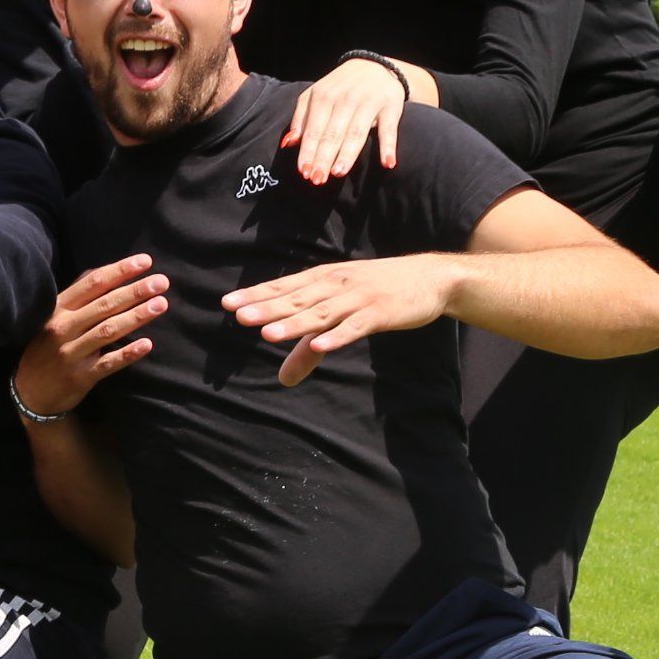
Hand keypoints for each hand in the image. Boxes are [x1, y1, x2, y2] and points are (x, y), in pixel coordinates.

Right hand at [16, 256, 166, 415]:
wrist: (30, 391)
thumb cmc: (47, 346)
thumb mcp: (54, 317)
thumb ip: (77, 295)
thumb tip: (105, 272)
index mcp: (59, 308)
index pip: (93, 284)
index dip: (120, 271)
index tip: (145, 262)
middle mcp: (63, 328)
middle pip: (104, 305)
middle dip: (134, 291)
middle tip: (161, 282)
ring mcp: (71, 353)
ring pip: (108, 330)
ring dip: (136, 316)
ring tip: (161, 304)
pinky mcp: (81, 376)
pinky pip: (108, 363)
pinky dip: (128, 353)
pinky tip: (147, 344)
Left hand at [222, 256, 457, 386]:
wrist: (430, 279)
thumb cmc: (379, 292)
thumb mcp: (342, 313)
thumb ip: (309, 348)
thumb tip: (283, 379)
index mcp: (324, 279)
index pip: (285, 287)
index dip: (257, 295)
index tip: (228, 304)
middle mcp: (337, 285)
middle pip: (298, 299)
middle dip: (268, 308)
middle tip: (238, 316)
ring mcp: (359, 298)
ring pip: (322, 313)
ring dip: (295, 323)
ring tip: (269, 334)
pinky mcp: (381, 313)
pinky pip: (356, 327)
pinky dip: (338, 336)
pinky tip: (320, 346)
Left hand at [284, 56, 413, 183]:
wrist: (375, 66)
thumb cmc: (339, 88)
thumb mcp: (316, 96)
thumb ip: (301, 119)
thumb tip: (288, 144)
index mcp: (323, 96)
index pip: (314, 129)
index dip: (308, 151)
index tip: (303, 172)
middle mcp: (345, 98)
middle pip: (333, 133)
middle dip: (324, 157)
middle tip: (317, 180)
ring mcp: (369, 102)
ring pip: (356, 132)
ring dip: (348, 153)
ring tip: (338, 172)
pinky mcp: (391, 106)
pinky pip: (389, 128)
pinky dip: (389, 145)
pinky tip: (387, 163)